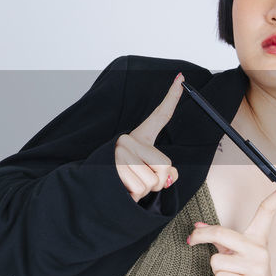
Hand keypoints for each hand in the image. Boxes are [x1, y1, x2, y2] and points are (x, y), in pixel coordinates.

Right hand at [115, 72, 184, 200]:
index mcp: (139, 137)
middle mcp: (128, 139)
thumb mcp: (148, 174)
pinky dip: (135, 198)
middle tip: (139, 181)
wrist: (94, 193)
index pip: (160, 116)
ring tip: (128, 186)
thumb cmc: (125, 182)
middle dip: (158, 183)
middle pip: (165, 167)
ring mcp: (120, 151)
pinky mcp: (114, 166)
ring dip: (144, 192)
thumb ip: (165, 173)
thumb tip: (171, 176)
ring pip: (152, 182)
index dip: (172, 96)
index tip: (181, 77)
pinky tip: (123, 191)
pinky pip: (140, 189)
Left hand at [187, 179, 275, 275]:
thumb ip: (218, 240)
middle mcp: (260, 250)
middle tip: (191, 240)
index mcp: (258, 239)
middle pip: (221, 234)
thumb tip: (197, 226)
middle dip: (201, 237)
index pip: (267, 212)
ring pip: (215, 261)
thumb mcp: (233, 255)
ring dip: (216, 271)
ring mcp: (258, 268)